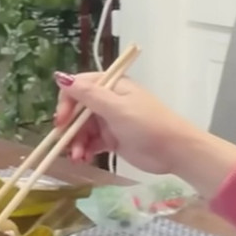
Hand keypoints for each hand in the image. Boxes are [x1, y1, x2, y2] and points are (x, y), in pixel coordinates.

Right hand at [53, 73, 201, 174]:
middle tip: (67, 145)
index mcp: (110, 86)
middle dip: (70, 128)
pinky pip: (91, 141)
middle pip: (77, 110)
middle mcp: (107, 100)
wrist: (174, 150)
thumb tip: (60, 76)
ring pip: (82, 128)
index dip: (66, 103)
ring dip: (76, 142)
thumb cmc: (147, 124)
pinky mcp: (112, 138)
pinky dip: (85, 150)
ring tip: (78, 157)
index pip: (77, 88)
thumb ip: (88, 95)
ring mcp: (109, 120)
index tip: (62, 121)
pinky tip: (84, 159)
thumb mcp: (116, 108)